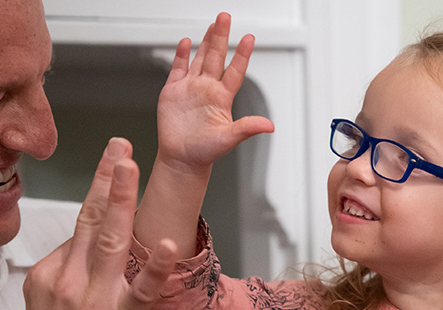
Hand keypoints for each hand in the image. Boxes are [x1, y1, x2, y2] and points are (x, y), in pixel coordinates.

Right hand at [16, 138, 177, 309]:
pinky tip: (172, 244)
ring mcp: (95, 300)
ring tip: (131, 165)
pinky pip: (143, 289)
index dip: (102, 205)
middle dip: (107, 178)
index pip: (80, 232)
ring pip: (110, 239)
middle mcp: (69, 280)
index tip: (114, 173)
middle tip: (120, 145)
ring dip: (121, 198)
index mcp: (51, 275)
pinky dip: (158, 266)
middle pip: (90, 218)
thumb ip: (69, 279)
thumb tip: (86, 256)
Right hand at [156, 12, 274, 173]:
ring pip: (200, 58)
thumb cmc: (205, 151)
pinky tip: (186, 42)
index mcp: (223, 98)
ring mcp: (191, 88)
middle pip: (217, 57)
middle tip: (225, 17)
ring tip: (213, 24)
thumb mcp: (229, 139)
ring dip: (206, 41)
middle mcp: (208, 89)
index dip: (242, 55)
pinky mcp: (173, 91)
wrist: (181, 159)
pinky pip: (179, 68)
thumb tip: (269, 126)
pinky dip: (182, 55)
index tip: (250, 38)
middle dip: (221, 37)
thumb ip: (248, 128)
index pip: (235, 71)